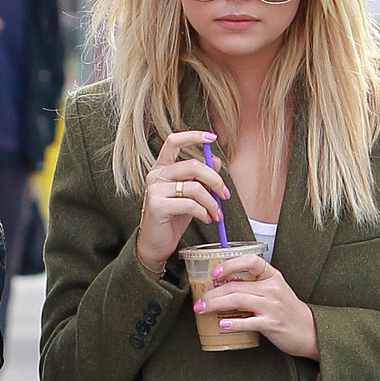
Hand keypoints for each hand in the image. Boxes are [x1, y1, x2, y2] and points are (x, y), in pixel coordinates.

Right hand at [136, 130, 229, 274]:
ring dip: (211, 202)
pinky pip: (189, 204)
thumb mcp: (190, 195)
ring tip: (216, 213)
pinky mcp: (157, 205)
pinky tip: (207, 219)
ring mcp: (154, 190)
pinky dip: (204, 212)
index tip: (212, 138)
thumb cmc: (172, 218)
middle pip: (192, 165)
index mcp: (162, 167)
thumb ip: (200, 178)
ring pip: (194, 187)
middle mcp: (155, 175)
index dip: (193, 136)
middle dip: (215, 180)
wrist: (156, 244)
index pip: (174, 141)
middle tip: (224, 194)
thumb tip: (217, 161)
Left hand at [193, 254, 319, 360]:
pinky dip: (233, 323)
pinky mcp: (271, 324)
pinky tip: (222, 325)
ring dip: (216, 305)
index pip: (251, 261)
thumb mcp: (274, 291)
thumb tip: (223, 285)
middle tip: (199, 301)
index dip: (231, 264)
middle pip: (236, 286)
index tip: (215, 273)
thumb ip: (254, 286)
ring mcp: (272, 306)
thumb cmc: (287, 311)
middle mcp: (272, 288)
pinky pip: (248, 322)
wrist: (309, 331)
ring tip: (202, 310)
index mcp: (272, 276)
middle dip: (212, 293)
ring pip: (238, 301)